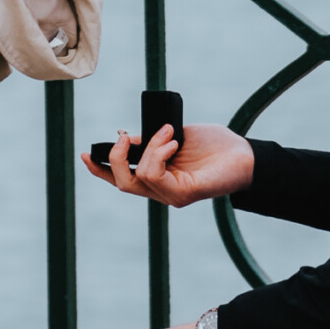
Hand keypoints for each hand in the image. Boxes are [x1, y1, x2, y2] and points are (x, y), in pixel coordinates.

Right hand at [78, 123, 253, 208]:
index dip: (101, 170)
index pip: (123, 179)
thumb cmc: (215, 146)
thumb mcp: (174, 137)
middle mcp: (163, 191)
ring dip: (149, 147)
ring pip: (138, 177)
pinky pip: (156, 175)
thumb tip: (127, 138)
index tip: (84, 154)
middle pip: (123, 184)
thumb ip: (151, 142)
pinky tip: (173, 142)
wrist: (245, 155)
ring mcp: (173, 195)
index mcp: (159, 178)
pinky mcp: (184, 194)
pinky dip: (160, 153)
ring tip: (168, 132)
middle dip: (115, 158)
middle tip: (125, 136)